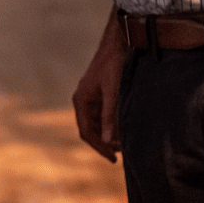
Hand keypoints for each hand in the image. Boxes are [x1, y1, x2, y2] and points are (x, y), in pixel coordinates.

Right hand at [72, 10, 125, 161]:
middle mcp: (82, 100)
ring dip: (105, 135)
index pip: (86, 131)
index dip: (99, 146)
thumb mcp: (113, 92)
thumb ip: (110, 116)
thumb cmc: (113, 65)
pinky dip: (108, 125)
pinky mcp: (97, 93)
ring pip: (94, 123)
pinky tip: (120, 129)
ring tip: (122, 145)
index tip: (113, 158)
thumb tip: (108, 141)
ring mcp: (89, 97)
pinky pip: (100, 115)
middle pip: (88, 129)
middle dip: (102, 143)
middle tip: (117, 156)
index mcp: (81, 100)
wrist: (117, 43)